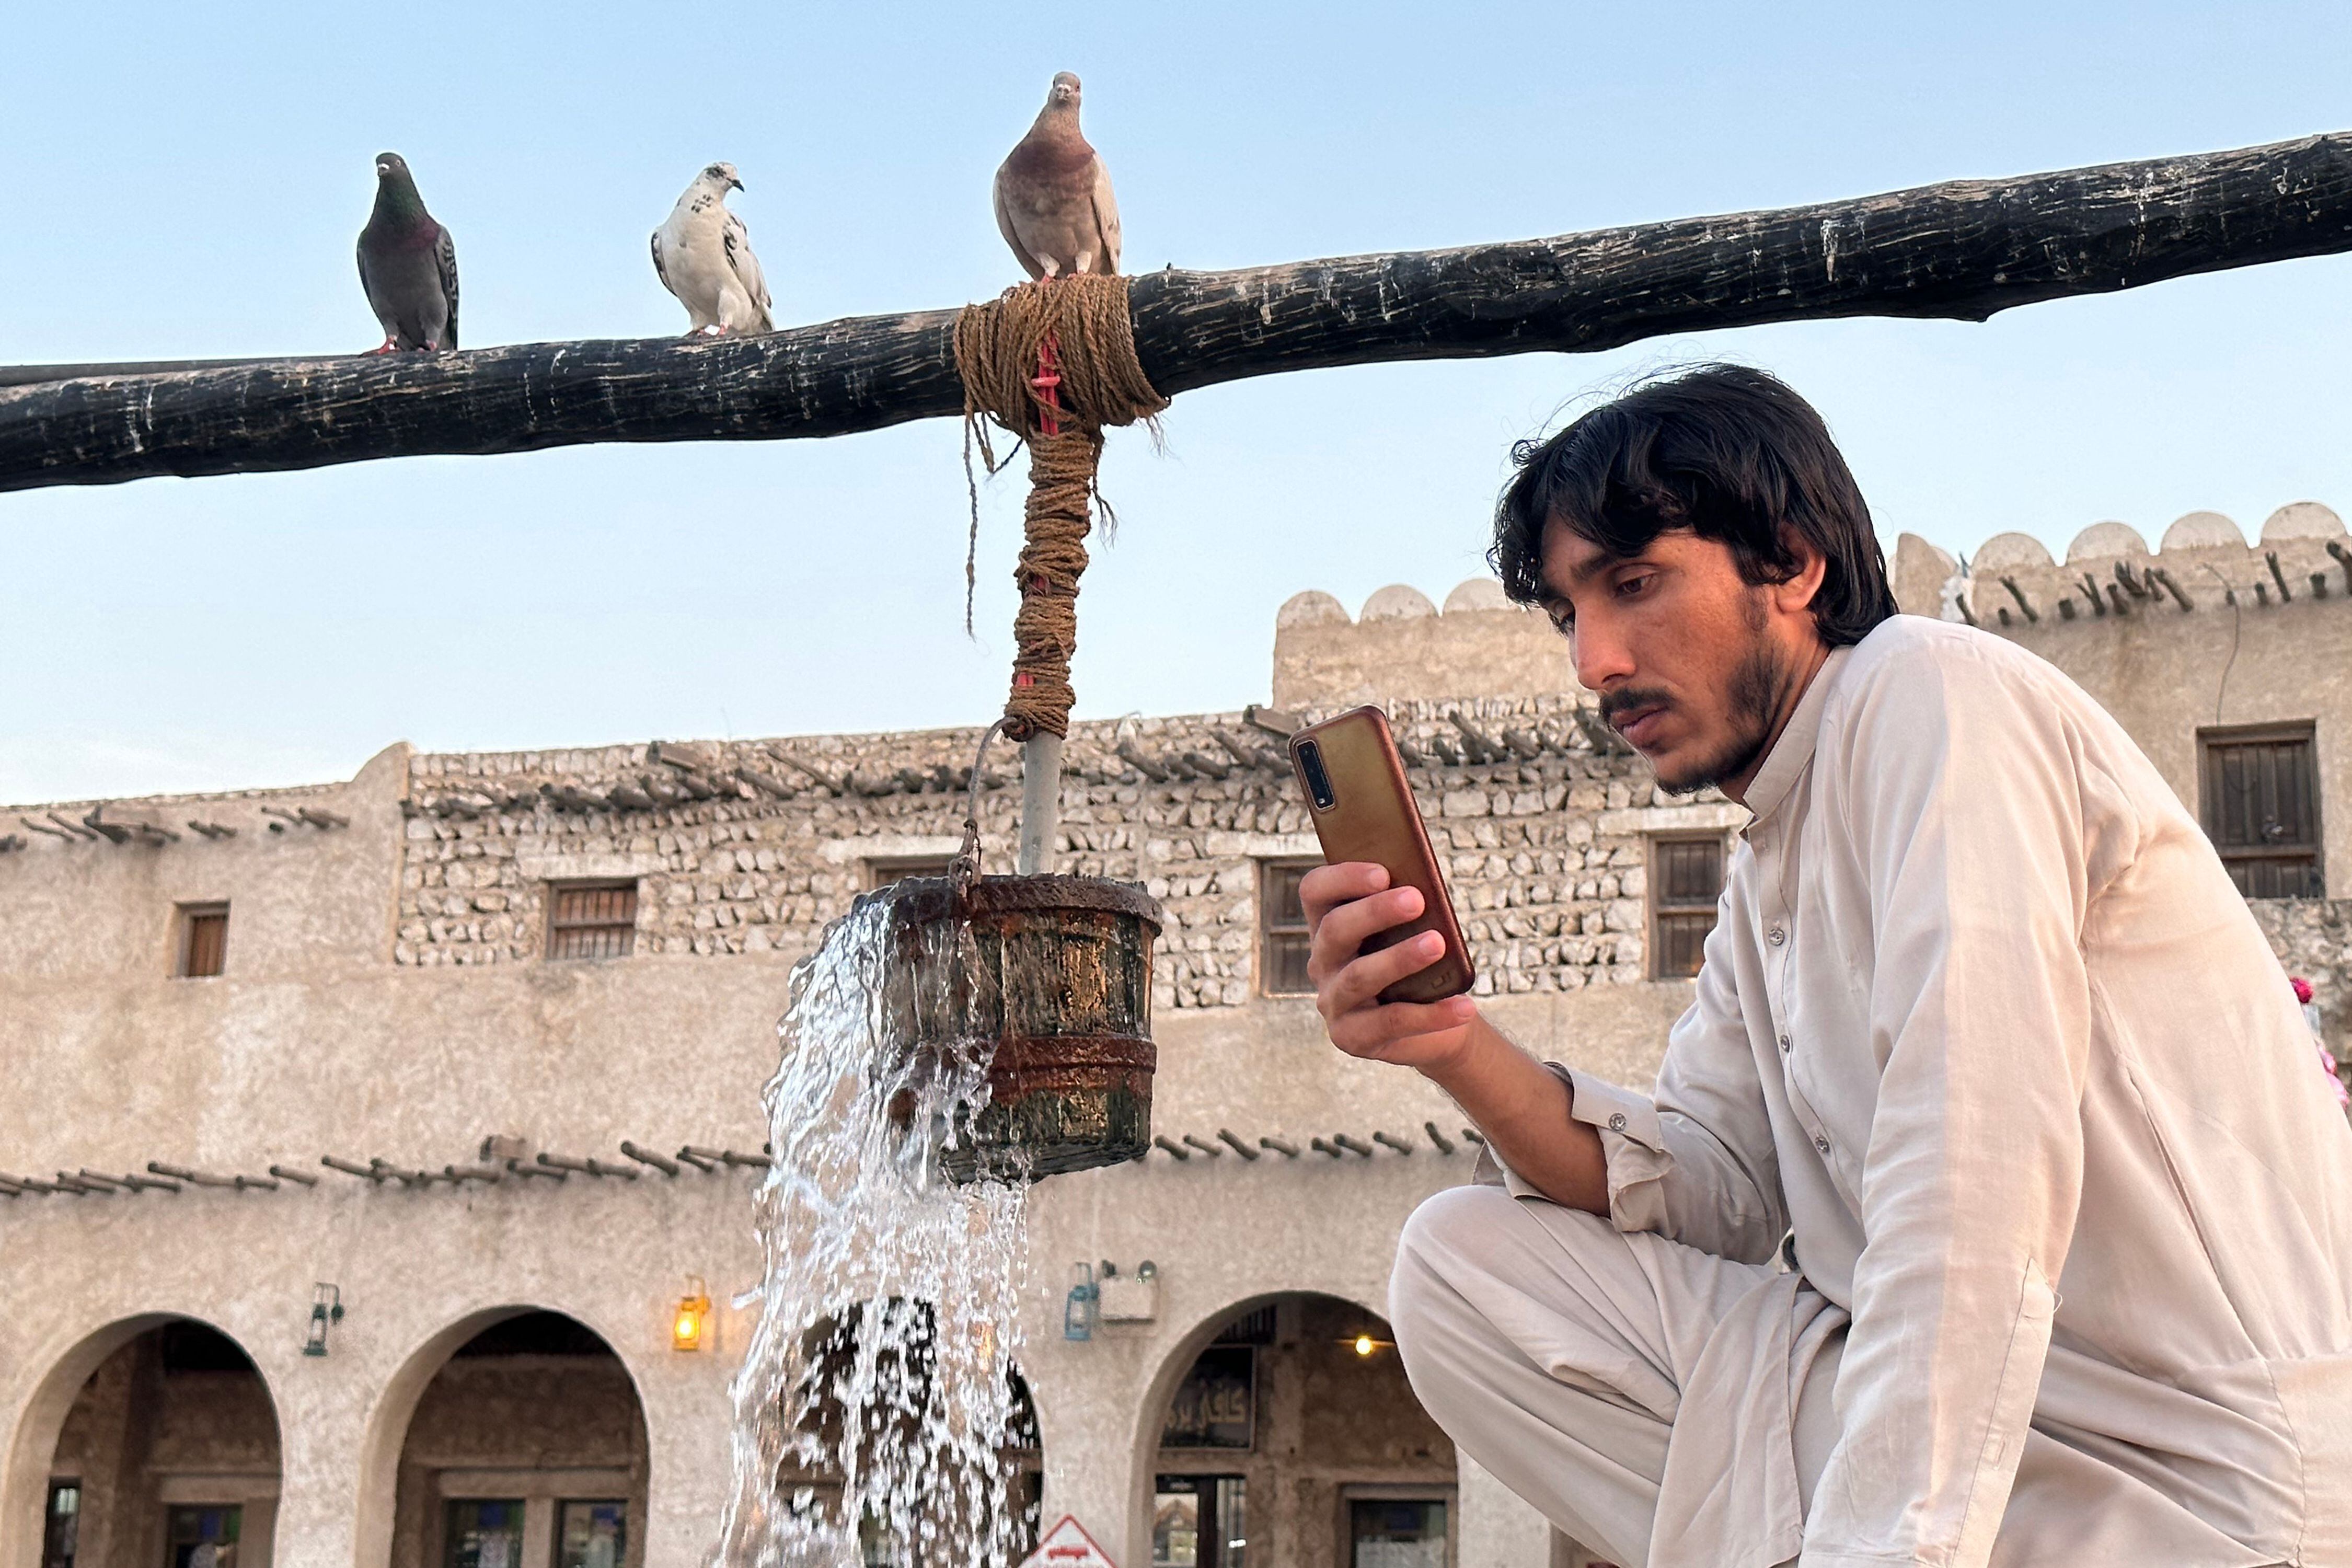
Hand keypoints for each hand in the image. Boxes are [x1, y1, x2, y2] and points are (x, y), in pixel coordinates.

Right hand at [1302, 861, 1478, 1072]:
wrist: (1436, 1026)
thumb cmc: (1421, 966)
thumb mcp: (1411, 933)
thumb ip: (1409, 910)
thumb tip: (1425, 890)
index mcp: (1329, 926)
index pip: (1315, 892)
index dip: (1342, 878)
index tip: (1383, 873)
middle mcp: (1322, 962)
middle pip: (1335, 930)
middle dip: (1375, 912)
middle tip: (1417, 900)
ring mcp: (1333, 1001)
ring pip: (1358, 976)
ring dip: (1399, 958)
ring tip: (1437, 945)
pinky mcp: (1350, 1037)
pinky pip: (1390, 1022)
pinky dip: (1431, 1014)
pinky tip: (1463, 1006)